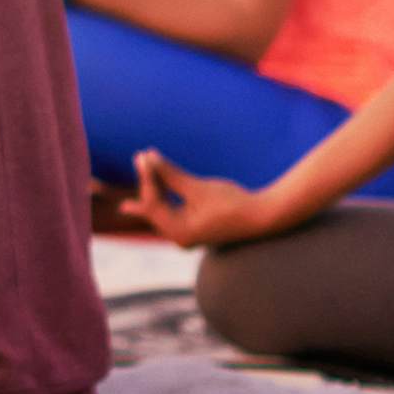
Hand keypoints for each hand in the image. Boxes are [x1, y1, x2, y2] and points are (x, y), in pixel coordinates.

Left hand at [126, 153, 295, 250]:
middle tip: (139, 160)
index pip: (153, 202)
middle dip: (147, 185)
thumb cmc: (232, 203)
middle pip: (155, 208)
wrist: (263, 217)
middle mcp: (180, 237)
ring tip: (130, 197)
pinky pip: (172, 213)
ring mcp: (187, 235)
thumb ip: (170, 175)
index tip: (143, 156)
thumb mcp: (197, 187)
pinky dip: (165, 199)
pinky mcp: (195, 229)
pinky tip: (152, 199)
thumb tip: (147, 157)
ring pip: (162, 211)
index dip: (147, 177)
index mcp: (179, 232)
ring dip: (153, 192)